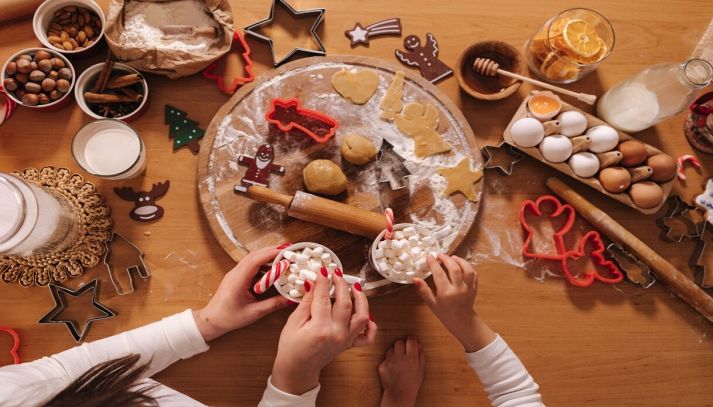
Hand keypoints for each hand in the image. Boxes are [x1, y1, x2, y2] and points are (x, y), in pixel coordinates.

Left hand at [193, 245, 292, 341]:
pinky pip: (250, 265)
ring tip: (283, 259)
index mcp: (238, 280)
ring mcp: (235, 273)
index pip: (255, 260)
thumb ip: (273, 304)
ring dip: (267, 256)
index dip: (271, 253)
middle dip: (272, 251)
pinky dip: (263, 264)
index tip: (286, 251)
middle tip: (289, 251)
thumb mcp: (254, 313)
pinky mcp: (236, 276)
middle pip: (255, 255)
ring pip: (252, 258)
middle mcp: (235, 273)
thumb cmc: (229, 318)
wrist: (211, 320)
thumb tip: (290, 299)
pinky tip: (272, 269)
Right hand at [271, 267, 376, 394]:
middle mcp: (337, 334)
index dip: (324, 281)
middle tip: (336, 273)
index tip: (323, 270)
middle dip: (342, 284)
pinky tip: (365, 314)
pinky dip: (370, 324)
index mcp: (320, 328)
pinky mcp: (349, 344)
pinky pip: (367, 336)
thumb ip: (306, 302)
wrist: (297, 370)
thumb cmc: (291, 348)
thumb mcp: (293, 322)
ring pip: (362, 316)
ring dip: (361, 299)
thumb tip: (313, 282)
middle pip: (346, 302)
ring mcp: (345, 340)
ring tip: (354, 287)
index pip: (324, 298)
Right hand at [413, 254, 495, 352]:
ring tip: (452, 257)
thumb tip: (415, 279)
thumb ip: (424, 291)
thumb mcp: (431, 304)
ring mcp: (468, 288)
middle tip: (439, 255)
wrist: (462, 322)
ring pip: (467, 269)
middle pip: (454, 269)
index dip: (433, 264)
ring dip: (460, 261)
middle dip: (446, 259)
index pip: (439, 274)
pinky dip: (468, 267)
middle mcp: (458, 289)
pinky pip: (474, 274)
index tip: (429, 257)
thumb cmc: (445, 313)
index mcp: (446, 293)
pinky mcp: (475, 288)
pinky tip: (461, 265)